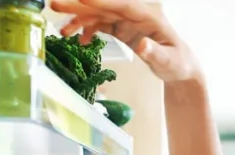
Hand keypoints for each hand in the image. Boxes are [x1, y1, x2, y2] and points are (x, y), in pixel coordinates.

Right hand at [50, 0, 201, 82]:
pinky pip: (101, 24)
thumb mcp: (169, 62)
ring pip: (99, 14)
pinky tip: (80, 41)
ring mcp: (128, 20)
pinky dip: (88, 31)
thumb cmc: (178, 63)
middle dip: (80, 6)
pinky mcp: (122, 28)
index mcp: (149, 15)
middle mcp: (136, 14)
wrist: (179, 67)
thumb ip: (155, 54)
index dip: (102, 0)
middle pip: (105, 6)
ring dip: (79, 20)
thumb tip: (143, 46)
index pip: (123, 4)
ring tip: (62, 32)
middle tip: (55, 5)